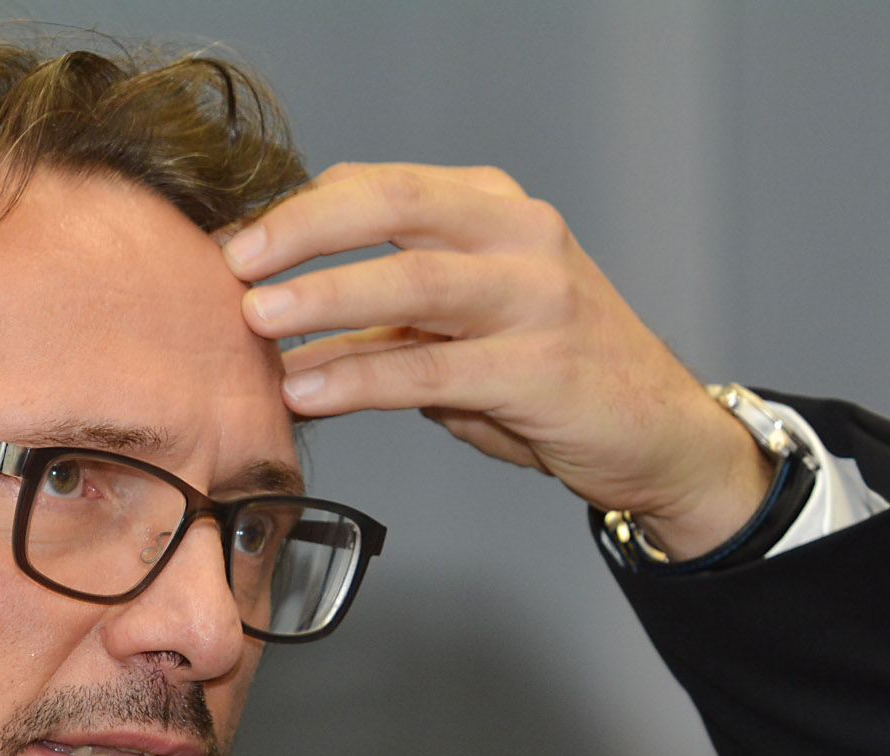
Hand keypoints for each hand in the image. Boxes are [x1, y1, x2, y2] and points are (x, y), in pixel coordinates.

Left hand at [223, 163, 772, 558]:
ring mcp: (537, 300)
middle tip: (235, 261)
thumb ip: (382, 319)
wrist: (655, 433)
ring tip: (258, 320)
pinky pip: (429, 369)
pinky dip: (358, 377)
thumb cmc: (548, 376)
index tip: (234, 245)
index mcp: (494, 211)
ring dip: (325, 298)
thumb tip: (276, 324)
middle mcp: (520, 238)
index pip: (380, 187)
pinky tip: (308, 389)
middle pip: (394, 206)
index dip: (298, 212)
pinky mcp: (540, 370)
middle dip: (304, 229)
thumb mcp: (461, 330)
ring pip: (413, 282)